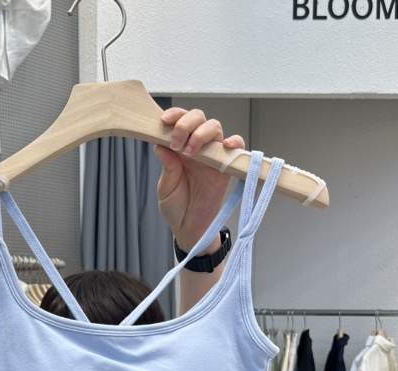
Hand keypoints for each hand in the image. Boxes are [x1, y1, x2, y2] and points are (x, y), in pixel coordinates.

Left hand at [154, 109, 245, 255]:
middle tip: (177, 142)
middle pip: (199, 119)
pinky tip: (226, 146)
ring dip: (202, 133)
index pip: (179, 122)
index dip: (174, 116)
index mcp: (179, 148)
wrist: (189, 228)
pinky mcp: (227, 168)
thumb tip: (161, 144)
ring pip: (215, 128)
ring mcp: (213, 156)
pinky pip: (236, 149)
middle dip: (187, 124)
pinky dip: (234, 142)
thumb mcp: (166, 187)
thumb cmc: (176, 207)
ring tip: (190, 151)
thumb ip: (167, 165)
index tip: (164, 121)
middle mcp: (197, 147)